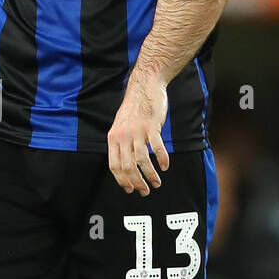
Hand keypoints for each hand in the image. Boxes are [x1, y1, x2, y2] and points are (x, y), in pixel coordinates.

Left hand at [107, 73, 169, 195]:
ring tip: (156, 183)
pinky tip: (165, 167)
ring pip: (142, 160)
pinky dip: (162, 159)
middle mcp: (123, 135)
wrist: (145, 87)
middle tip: (144, 191)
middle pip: (128, 166)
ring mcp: (137, 131)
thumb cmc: (134, 109)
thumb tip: (124, 166)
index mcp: (113, 137)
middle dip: (137, 182)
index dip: (122, 180)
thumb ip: (120, 143)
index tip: (129, 189)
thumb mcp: (120, 126)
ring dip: (150, 175)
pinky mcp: (151, 126)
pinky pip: (157, 147)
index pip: (114, 165)